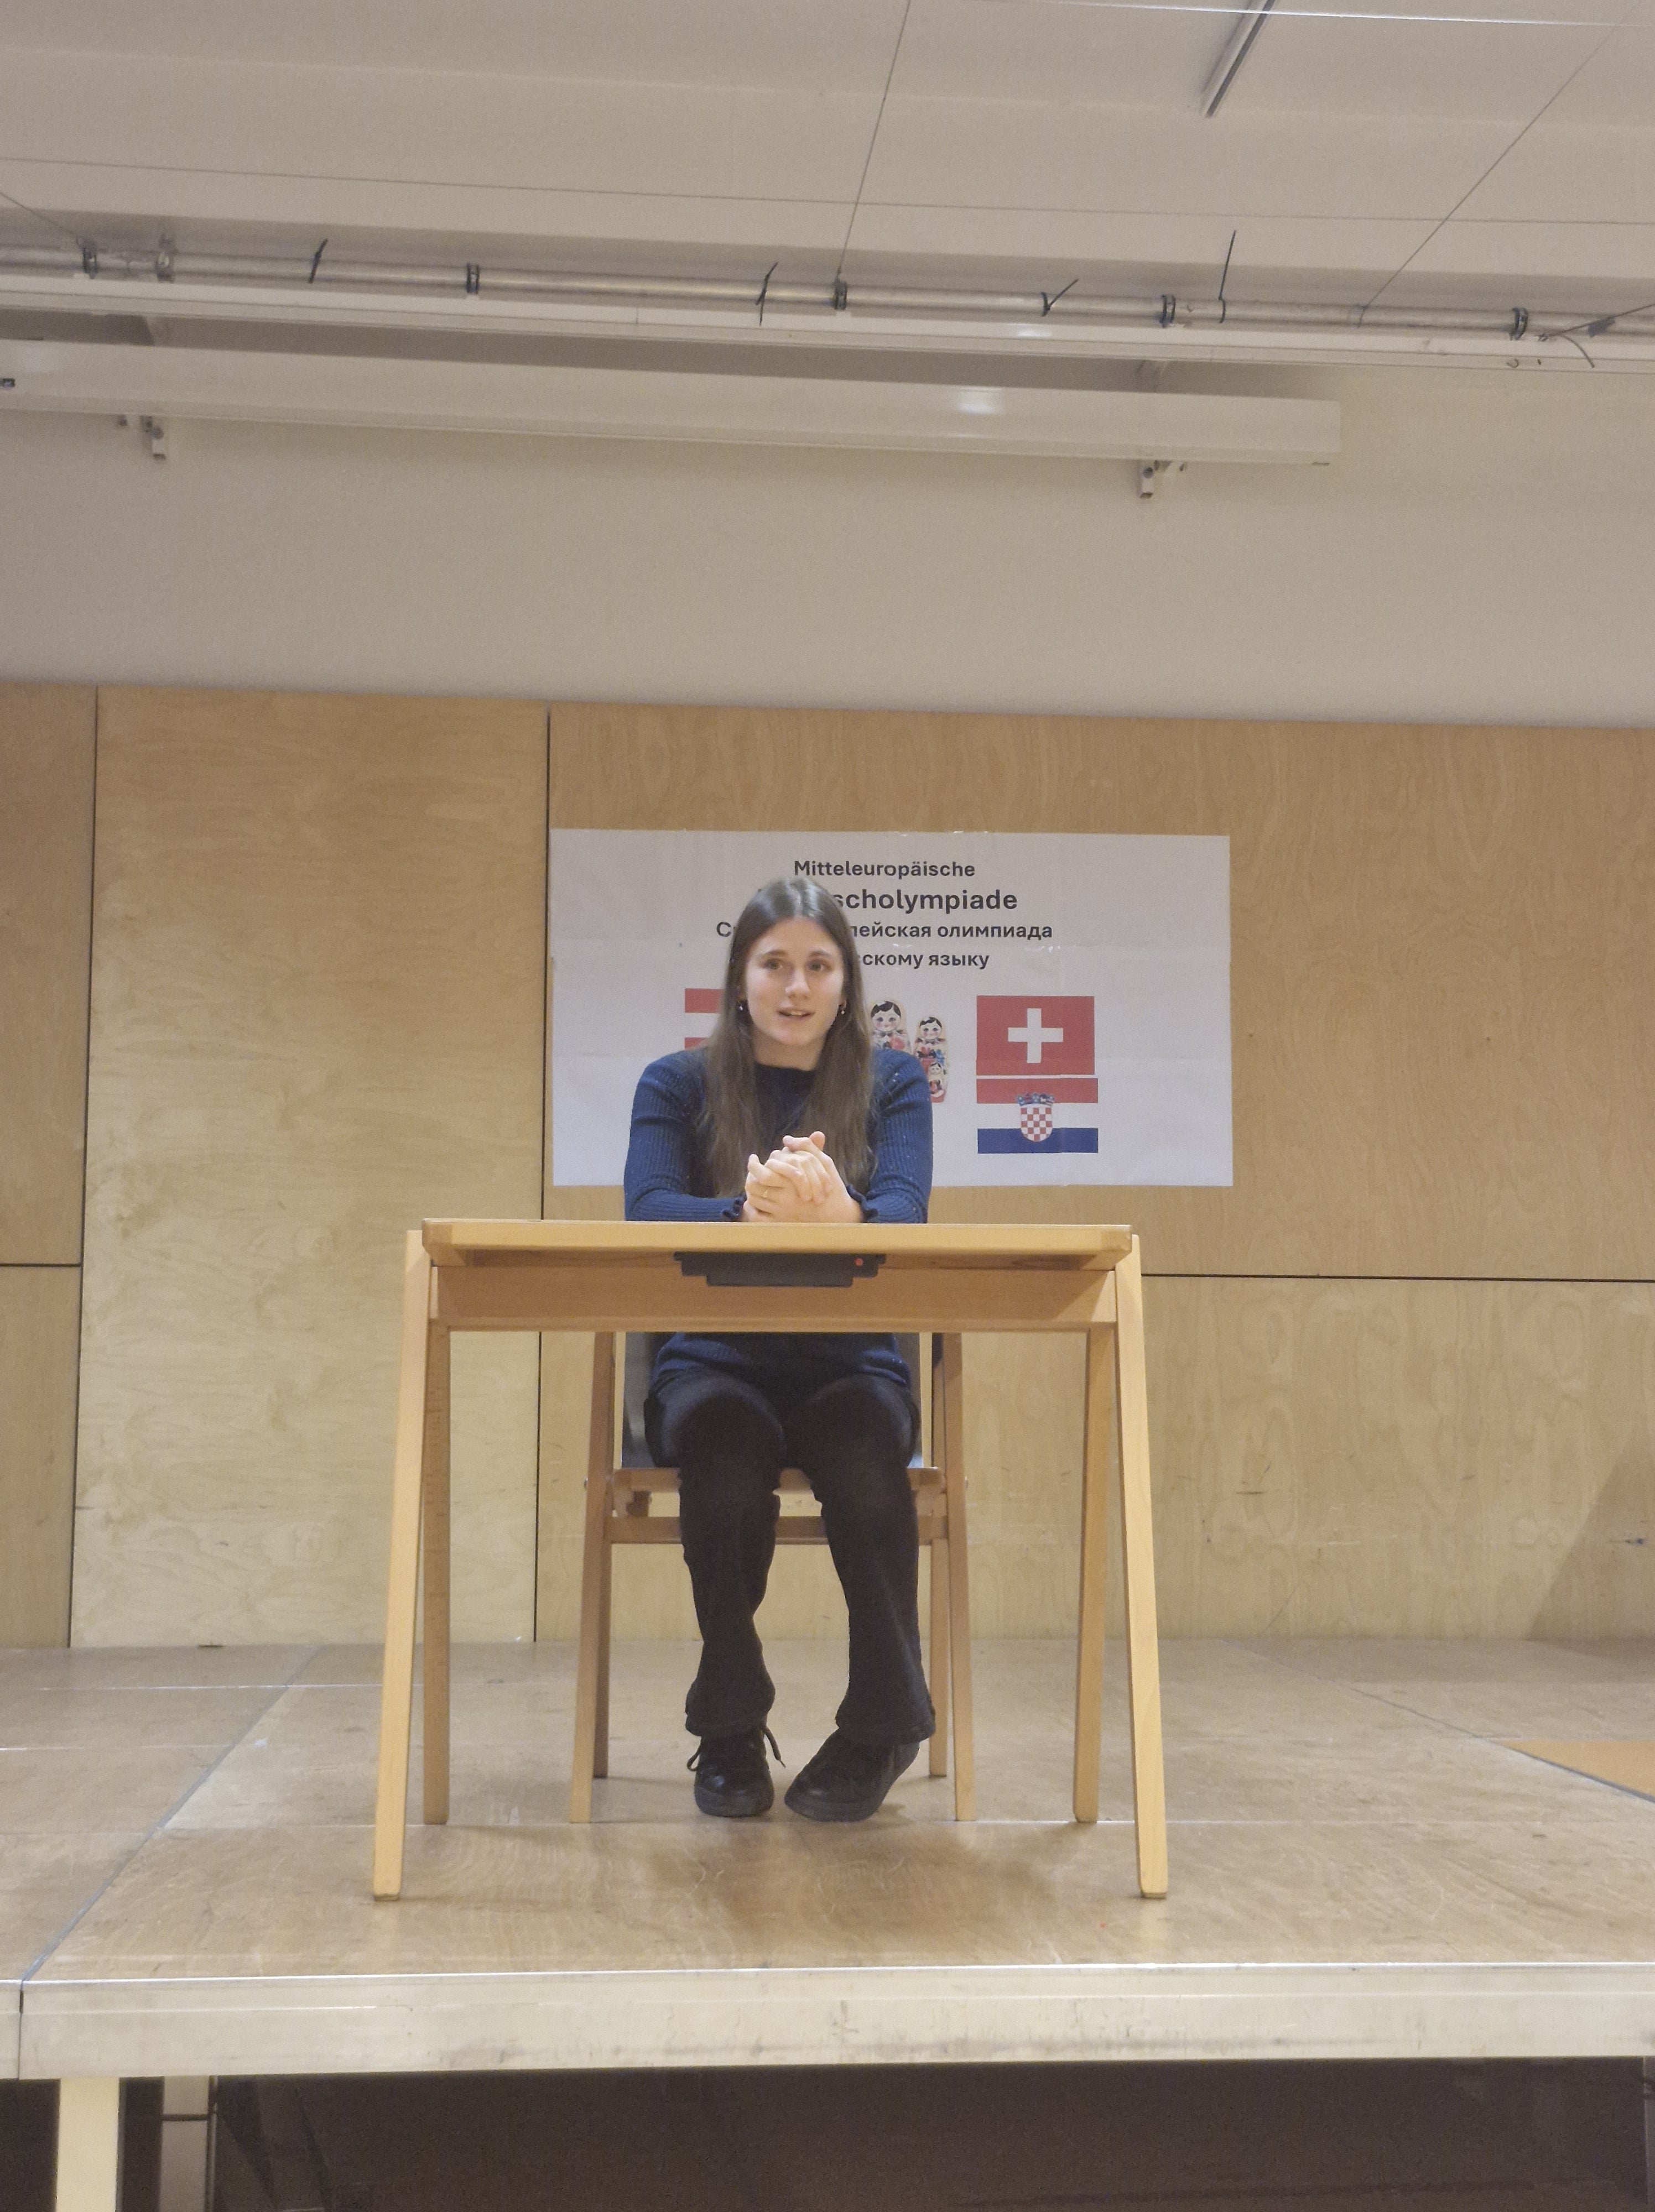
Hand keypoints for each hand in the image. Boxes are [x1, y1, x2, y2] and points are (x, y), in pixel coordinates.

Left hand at [741, 1131, 862, 1223]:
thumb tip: (786, 1139)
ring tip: (753, 1181)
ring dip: (750, 1189)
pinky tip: (752, 1201)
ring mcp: (781, 1212)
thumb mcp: (825, 1163)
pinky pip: (758, 1217)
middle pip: (753, 1185)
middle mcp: (784, 1198)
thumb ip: (807, 1147)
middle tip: (750, 1169)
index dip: (754, 1163)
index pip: (762, 1170)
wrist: (838, 1214)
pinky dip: (751, 1209)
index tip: (754, 1158)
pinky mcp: (781, 1223)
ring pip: (753, 1199)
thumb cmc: (832, 1186)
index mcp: (792, 1182)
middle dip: (748, 1175)